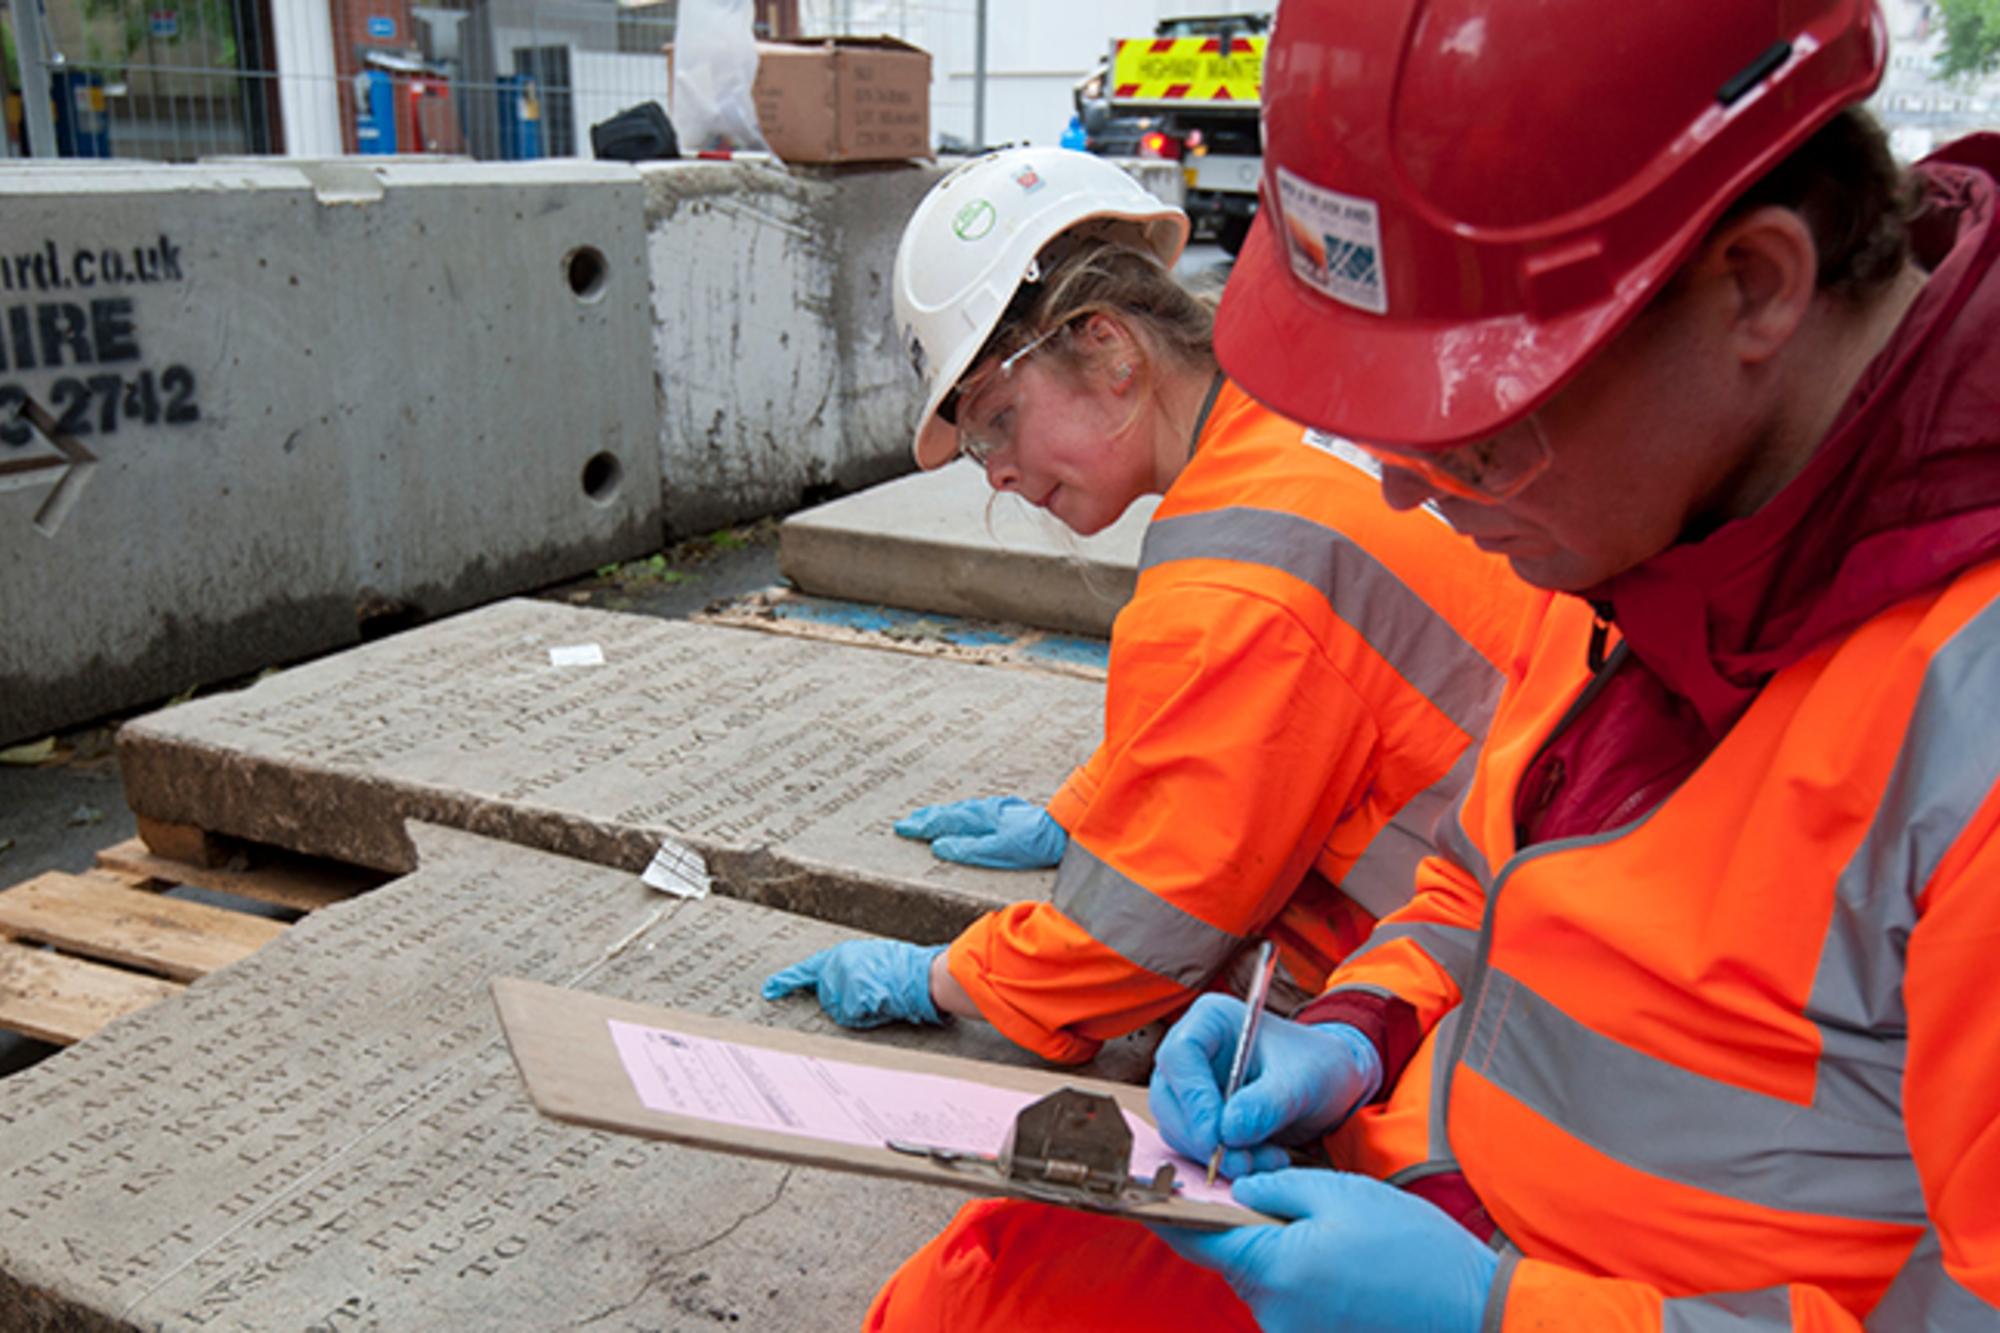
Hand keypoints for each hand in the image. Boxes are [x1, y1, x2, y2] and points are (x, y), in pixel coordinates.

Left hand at [760, 941, 947, 1027]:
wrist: (922, 975)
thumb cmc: (905, 968)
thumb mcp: (871, 959)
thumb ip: (851, 970)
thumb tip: (845, 986)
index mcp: (840, 955)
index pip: (806, 970)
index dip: (785, 981)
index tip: (768, 990)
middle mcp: (836, 966)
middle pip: (828, 999)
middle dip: (847, 1003)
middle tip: (875, 993)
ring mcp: (841, 982)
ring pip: (841, 1012)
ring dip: (860, 1011)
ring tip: (882, 996)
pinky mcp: (849, 999)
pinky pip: (853, 1018)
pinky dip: (868, 1017)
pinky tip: (882, 1004)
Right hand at [894, 796, 1067, 869]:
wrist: (1065, 829)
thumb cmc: (1034, 843)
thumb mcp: (998, 851)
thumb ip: (968, 848)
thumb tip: (938, 846)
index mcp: (980, 817)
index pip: (943, 822)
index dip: (922, 826)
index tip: (902, 828)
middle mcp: (986, 809)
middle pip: (949, 812)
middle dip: (926, 817)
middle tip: (907, 822)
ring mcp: (997, 809)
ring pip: (961, 810)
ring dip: (941, 813)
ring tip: (928, 817)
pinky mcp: (1008, 812)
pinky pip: (973, 811)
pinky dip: (959, 813)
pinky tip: (963, 817)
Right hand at [1150, 995, 1381, 1178]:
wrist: (1330, 1085)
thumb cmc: (1316, 1066)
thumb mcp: (1302, 1081)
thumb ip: (1267, 1103)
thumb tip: (1228, 1132)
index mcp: (1210, 1021)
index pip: (1180, 1057)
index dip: (1193, 1098)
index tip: (1217, 1137)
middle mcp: (1191, 1052)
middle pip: (1169, 1097)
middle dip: (1203, 1137)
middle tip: (1242, 1163)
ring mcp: (1191, 1085)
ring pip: (1178, 1128)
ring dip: (1218, 1155)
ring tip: (1269, 1159)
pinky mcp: (1198, 1117)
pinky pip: (1195, 1146)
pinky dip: (1226, 1162)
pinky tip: (1264, 1159)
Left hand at [1158, 1169, 1496, 1332]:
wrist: (1476, 1314)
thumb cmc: (1416, 1251)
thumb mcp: (1342, 1194)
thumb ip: (1277, 1185)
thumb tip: (1237, 1185)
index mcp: (1272, 1267)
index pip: (1195, 1237)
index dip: (1170, 1206)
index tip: (1151, 1183)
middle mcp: (1272, 1312)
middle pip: (1232, 1256)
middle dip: (1244, 1219)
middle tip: (1277, 1185)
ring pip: (1263, 1277)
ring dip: (1279, 1247)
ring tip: (1335, 1230)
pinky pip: (1290, 1299)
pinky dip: (1302, 1273)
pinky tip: (1345, 1260)